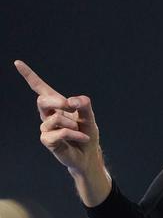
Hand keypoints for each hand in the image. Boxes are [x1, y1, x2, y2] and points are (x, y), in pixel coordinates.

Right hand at [15, 60, 101, 174]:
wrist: (88, 154)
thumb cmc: (86, 132)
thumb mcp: (89, 116)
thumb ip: (84, 104)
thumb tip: (71, 100)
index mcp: (57, 105)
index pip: (41, 88)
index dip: (29, 76)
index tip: (17, 63)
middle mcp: (48, 115)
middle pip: (43, 100)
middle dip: (57, 101)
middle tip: (70, 105)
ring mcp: (46, 128)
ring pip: (55, 118)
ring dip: (72, 123)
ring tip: (80, 130)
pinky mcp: (47, 141)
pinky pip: (60, 133)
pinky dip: (74, 134)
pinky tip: (82, 137)